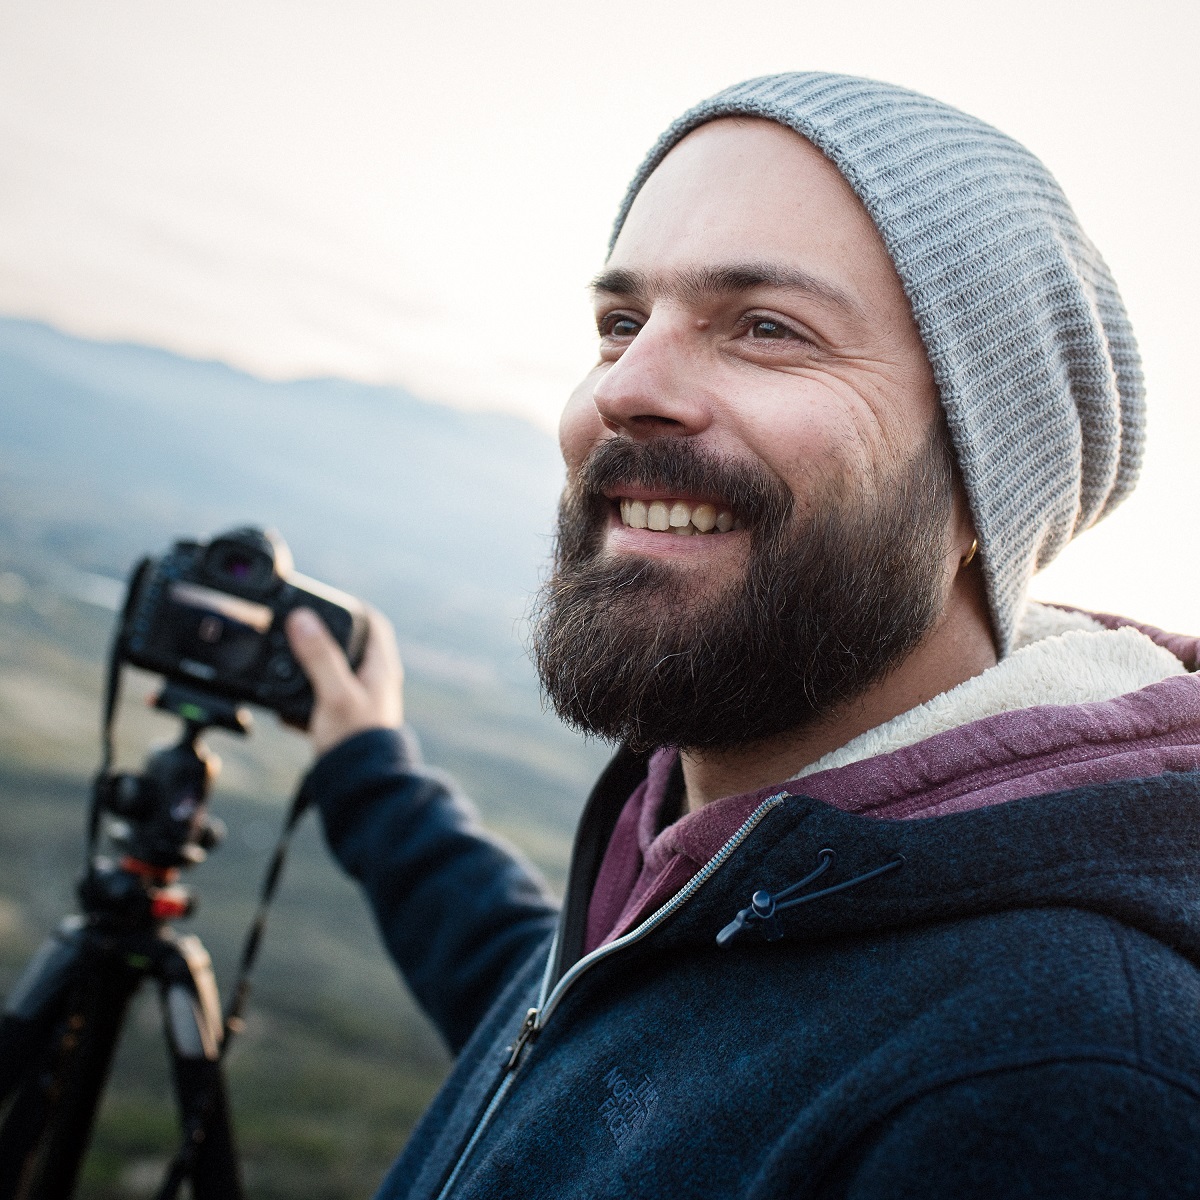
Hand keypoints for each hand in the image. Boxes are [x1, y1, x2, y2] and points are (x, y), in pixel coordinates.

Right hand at [285, 606, 403, 755]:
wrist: (360, 787)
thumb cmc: (357, 740)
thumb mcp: (334, 692)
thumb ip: (319, 656)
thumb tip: (302, 619)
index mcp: (380, 669)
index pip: (375, 624)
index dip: (354, 608)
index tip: (328, 600)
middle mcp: (374, 684)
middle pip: (351, 648)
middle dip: (324, 639)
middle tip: (298, 630)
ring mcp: (360, 704)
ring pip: (333, 677)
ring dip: (310, 671)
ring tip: (283, 666)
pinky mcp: (344, 724)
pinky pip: (321, 703)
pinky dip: (303, 702)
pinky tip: (282, 709)